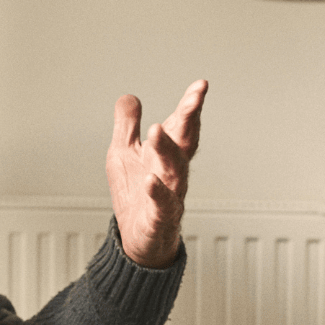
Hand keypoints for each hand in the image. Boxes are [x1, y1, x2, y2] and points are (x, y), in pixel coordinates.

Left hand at [105, 79, 207, 268]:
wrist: (138, 238)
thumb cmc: (135, 194)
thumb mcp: (124, 153)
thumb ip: (127, 126)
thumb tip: (129, 97)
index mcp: (164, 154)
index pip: (180, 126)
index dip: (190, 106)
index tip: (200, 86)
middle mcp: (171, 171)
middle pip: (185, 143)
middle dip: (189, 121)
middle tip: (192, 100)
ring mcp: (169, 195)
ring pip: (174, 171)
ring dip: (167, 150)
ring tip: (157, 130)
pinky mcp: (158, 218)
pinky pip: (161, 205)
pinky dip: (156, 193)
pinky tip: (149, 181)